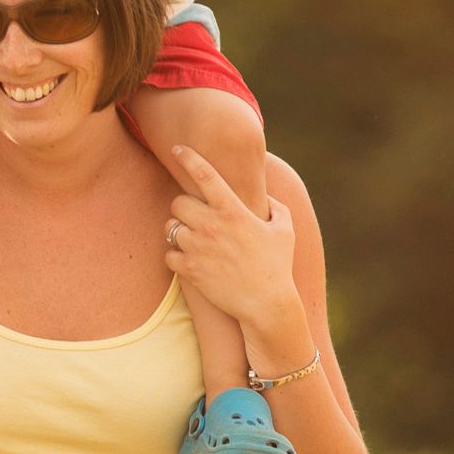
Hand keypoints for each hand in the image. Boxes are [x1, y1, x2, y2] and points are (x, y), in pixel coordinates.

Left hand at [160, 148, 299, 342]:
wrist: (266, 304)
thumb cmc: (277, 266)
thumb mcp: (285, 232)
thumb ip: (276, 209)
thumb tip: (267, 199)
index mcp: (233, 210)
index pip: (205, 174)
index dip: (189, 157)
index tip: (177, 149)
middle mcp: (211, 225)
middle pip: (178, 202)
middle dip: (184, 208)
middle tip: (195, 219)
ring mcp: (198, 247)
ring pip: (170, 227)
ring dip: (179, 232)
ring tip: (194, 242)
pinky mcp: (189, 269)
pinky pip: (168, 254)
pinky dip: (175, 256)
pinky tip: (189, 261)